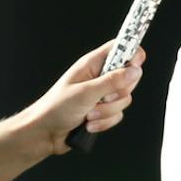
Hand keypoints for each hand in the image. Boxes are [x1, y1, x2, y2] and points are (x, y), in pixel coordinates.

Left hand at [28, 41, 146, 153]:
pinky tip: (89, 123)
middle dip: (117, 93)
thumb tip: (134, 70)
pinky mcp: (103, 111)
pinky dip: (104, 122)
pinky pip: (118, 115)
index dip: (132, 53)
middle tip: (102, 97)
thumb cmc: (56, 107)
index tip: (134, 65)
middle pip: (128, 77)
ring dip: (107, 111)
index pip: (121, 48)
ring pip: (124, 99)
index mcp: (93, 64)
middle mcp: (99, 77)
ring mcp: (102, 95)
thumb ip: (112, 81)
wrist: (45, 133)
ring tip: (89, 113)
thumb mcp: (86, 92)